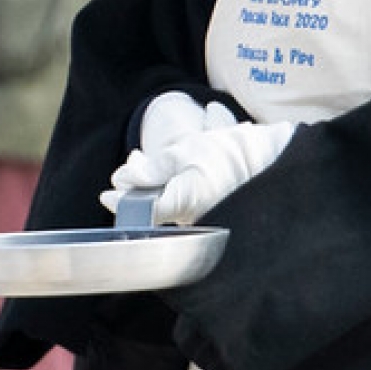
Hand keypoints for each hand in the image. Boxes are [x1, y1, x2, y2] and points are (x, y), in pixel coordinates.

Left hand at [99, 98, 236, 212]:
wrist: (265, 158)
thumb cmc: (226, 153)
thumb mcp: (184, 151)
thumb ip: (152, 168)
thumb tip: (123, 179)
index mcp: (185, 202)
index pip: (143, 211)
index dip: (121, 203)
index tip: (106, 195)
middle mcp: (191, 219)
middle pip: (151, 207)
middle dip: (136, 185)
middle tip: (133, 160)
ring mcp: (199, 218)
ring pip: (163, 202)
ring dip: (151, 183)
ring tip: (146, 159)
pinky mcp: (205, 214)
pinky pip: (177, 203)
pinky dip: (167, 187)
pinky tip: (166, 170)